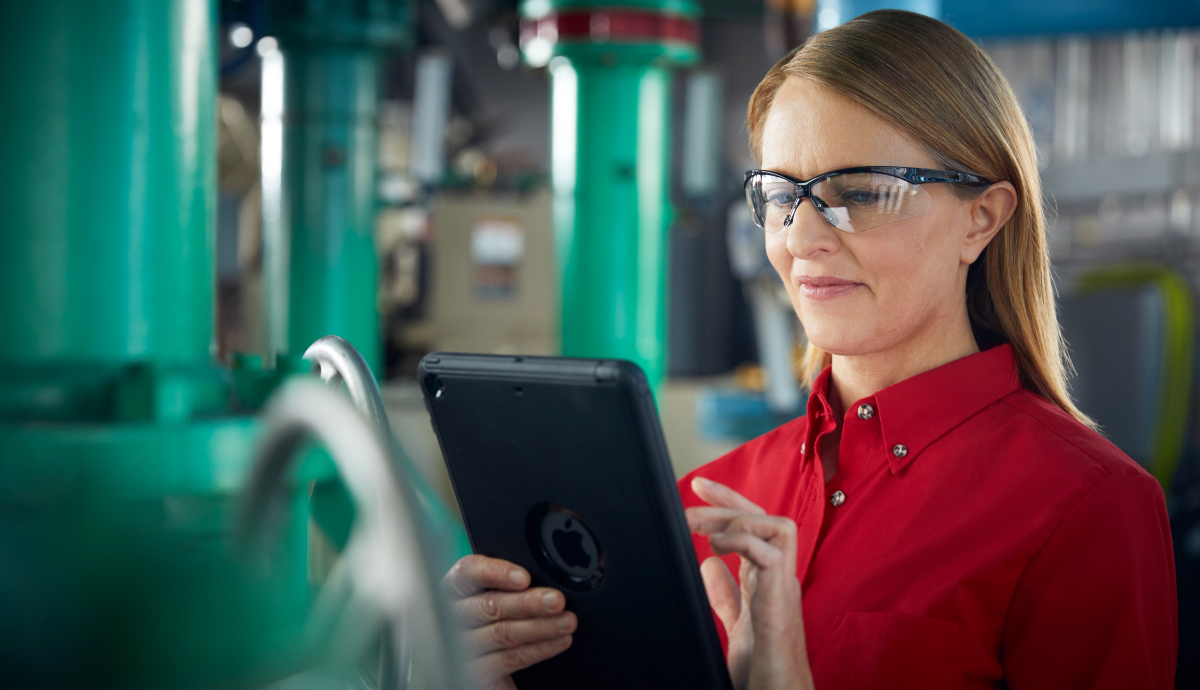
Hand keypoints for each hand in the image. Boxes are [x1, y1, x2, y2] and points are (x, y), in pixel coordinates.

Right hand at [442, 555, 575, 689]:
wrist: (484, 659)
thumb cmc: (494, 618)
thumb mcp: (495, 595)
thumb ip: (509, 584)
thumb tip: (543, 578)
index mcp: (457, 588)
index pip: (468, 572)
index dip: (495, 573)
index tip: (524, 577)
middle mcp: (453, 616)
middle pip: (490, 606)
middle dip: (528, 603)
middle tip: (556, 600)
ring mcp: (462, 646)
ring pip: (503, 633)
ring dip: (541, 626)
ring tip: (567, 621)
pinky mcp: (476, 672)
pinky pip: (510, 658)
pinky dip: (539, 648)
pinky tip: (558, 641)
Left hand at [686, 477, 813, 689]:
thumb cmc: (761, 669)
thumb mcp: (736, 623)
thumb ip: (726, 595)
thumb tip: (709, 564)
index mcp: (767, 582)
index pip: (753, 528)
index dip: (728, 503)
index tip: (699, 486)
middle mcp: (779, 580)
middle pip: (764, 519)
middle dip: (729, 499)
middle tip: (693, 493)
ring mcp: (783, 590)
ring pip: (780, 527)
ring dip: (741, 518)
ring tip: (708, 529)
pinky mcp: (780, 605)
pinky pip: (771, 555)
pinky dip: (744, 541)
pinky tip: (717, 546)